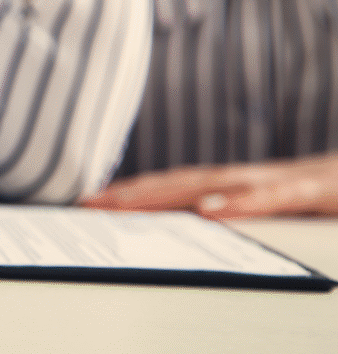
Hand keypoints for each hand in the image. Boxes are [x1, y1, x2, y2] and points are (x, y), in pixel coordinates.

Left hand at [80, 154, 337, 218]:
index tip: (90, 201)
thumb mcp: (273, 205)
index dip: (131, 191)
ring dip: (165, 195)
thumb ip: (235, 212)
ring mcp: (275, 181)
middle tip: (87, 203)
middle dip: (130, 193)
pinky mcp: (311, 191)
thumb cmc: (321, 195)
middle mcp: (245, 177)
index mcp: (234, 183)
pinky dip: (238, 203)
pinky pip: (270, 197)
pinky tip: (210, 212)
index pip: (173, 186)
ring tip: (124, 206)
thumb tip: (192, 224)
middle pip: (178, 183)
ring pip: (212, 185)